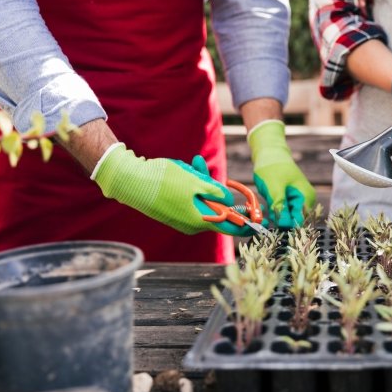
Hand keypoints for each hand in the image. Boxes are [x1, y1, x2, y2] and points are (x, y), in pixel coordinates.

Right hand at [92, 144, 251, 235]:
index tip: (261, 218)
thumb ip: (217, 192)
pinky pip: (191, 199)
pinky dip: (191, 185)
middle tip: (200, 166)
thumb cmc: (163, 181)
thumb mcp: (196, 182)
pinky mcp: (174, 211)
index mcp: (201, 220)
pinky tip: (182, 170)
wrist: (130, 181)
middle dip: (215, 187)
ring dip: (200, 182)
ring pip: (202, 199)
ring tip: (188, 164)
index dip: (248, 222)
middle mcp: (193, 224)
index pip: (232, 227)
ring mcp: (182, 218)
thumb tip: (231, 202)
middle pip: (217, 207)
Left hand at [247, 120, 315, 227]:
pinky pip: (283, 212)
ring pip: (287, 218)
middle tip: (267, 210)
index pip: (299, 222)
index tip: (272, 225)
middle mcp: (305, 201)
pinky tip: (268, 201)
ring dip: (275, 215)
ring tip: (267, 202)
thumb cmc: (272, 167)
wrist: (269, 153)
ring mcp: (298, 201)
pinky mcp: (290, 200)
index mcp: (306, 198)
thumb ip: (280, 207)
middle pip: (293, 221)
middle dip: (279, 220)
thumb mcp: (274, 188)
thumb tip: (284, 226)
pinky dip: (274, 210)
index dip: (285, 226)